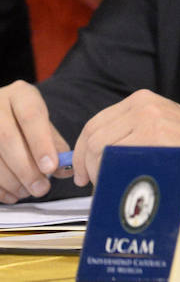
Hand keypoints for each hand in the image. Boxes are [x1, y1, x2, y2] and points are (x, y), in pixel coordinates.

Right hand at [0, 81, 69, 201]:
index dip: (41, 143)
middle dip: (25, 168)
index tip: (51, 168)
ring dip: (10, 180)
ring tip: (28, 192)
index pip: (31, 116)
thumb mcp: (43, 123)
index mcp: (20, 94)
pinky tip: (11, 195)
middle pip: (7, 138)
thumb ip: (54, 145)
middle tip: (41, 189)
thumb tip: (63, 170)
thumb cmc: (25, 121)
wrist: (1, 114)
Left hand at [71, 90, 179, 186]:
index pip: (94, 124)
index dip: (81, 151)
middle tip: (91, 182)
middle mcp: (142, 106)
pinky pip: (118, 159)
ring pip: (101, 150)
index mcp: (140, 100)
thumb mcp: (158, 123)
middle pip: (93, 138)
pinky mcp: (156, 137)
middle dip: (86, 165)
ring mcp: (149, 121)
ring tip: (108, 183)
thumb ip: (128, 131)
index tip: (81, 169)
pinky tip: (121, 183)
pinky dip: (112, 175)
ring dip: (99, 172)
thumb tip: (91, 156)